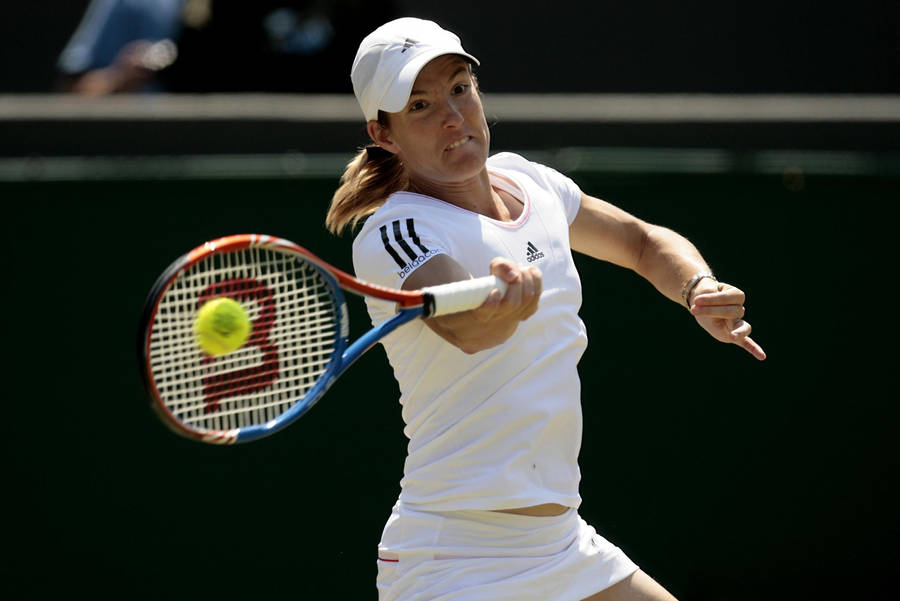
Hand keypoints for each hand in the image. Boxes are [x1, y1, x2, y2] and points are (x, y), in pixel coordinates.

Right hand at [425, 257, 541, 353]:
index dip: (489, 308)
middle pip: (507, 310)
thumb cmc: (443, 290)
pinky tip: (531, 273)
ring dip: (526, 282)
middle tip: (510, 266)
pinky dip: (535, 286)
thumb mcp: (436, 289)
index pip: (479, 321)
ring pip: (524, 306)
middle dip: (514, 284)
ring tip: (519, 267)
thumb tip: (410, 303)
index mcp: (456, 329)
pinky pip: (532, 306)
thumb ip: (428, 293)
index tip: (493, 292)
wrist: (453, 308)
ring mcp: (499, 332)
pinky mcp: (514, 324)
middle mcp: (480, 336)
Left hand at [689, 280, 766, 360]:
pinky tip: (761, 357)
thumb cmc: (705, 295)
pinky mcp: (733, 335)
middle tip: (693, 310)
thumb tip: (715, 319)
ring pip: (741, 327)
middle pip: (732, 312)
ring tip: (732, 337)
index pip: (728, 298)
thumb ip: (712, 305)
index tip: (696, 300)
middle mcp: (740, 309)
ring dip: (732, 331)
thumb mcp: (705, 294)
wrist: (700, 299)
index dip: (712, 299)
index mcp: (736, 295)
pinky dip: (753, 349)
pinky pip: (746, 342)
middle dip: (711, 310)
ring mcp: (737, 323)